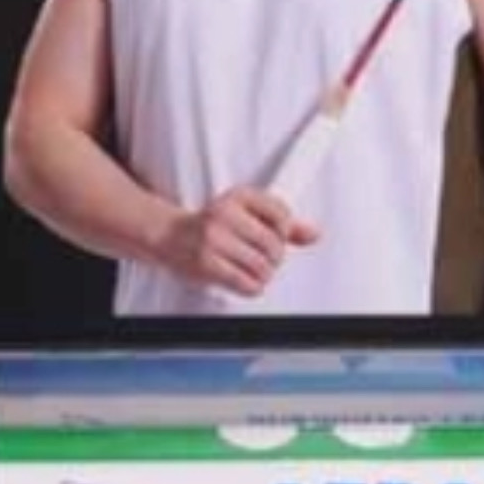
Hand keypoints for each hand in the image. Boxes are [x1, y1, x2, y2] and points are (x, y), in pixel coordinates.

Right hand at [159, 185, 318, 296]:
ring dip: (263, 275)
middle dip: (274, 258)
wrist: (169, 236)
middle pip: (274, 245)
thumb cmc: (210, 226)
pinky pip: (247, 283)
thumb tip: (313, 234)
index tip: (274, 236)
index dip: (283, 232)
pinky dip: (251, 287)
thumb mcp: (247, 215)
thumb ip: (282, 224)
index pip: (281, 214)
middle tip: (263, 259)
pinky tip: (243, 279)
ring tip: (251, 270)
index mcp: (238, 196)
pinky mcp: (207, 263)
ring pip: (262, 267)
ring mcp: (214, 239)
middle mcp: (224, 214)